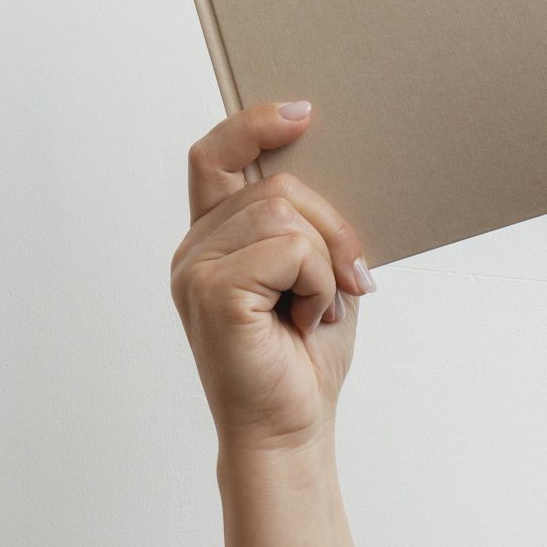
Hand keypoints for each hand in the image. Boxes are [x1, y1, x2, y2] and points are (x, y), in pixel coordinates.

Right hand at [170, 104, 374, 455]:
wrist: (290, 432)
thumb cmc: (301, 362)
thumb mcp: (315, 275)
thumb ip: (305, 226)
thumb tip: (325, 172)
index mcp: (211, 241)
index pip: (214, 157)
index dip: (252, 125)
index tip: (302, 115)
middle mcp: (193, 250)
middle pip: (277, 186)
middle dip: (333, 228)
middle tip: (352, 281)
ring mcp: (196, 269)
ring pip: (287, 214)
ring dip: (326, 264)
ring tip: (314, 312)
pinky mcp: (213, 291)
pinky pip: (290, 249)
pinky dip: (317, 284)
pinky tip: (304, 323)